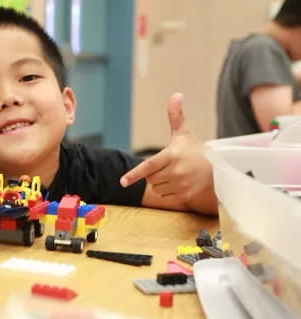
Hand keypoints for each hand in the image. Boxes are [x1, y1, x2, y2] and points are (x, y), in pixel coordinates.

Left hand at [120, 93, 215, 213]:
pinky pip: (166, 197)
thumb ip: (176, 116)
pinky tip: (180, 184)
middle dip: (154, 174)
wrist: (221, 169)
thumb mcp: (185, 133)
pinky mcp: (186, 196)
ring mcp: (182, 185)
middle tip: (169, 167)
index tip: (122, 182)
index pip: (148, 166)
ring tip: (176, 175)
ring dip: (161, 184)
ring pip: (157, 188)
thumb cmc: (197, 150)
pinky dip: (169, 192)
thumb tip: (176, 95)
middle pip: (150, 178)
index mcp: (172, 154)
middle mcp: (176, 171)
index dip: (134, 174)